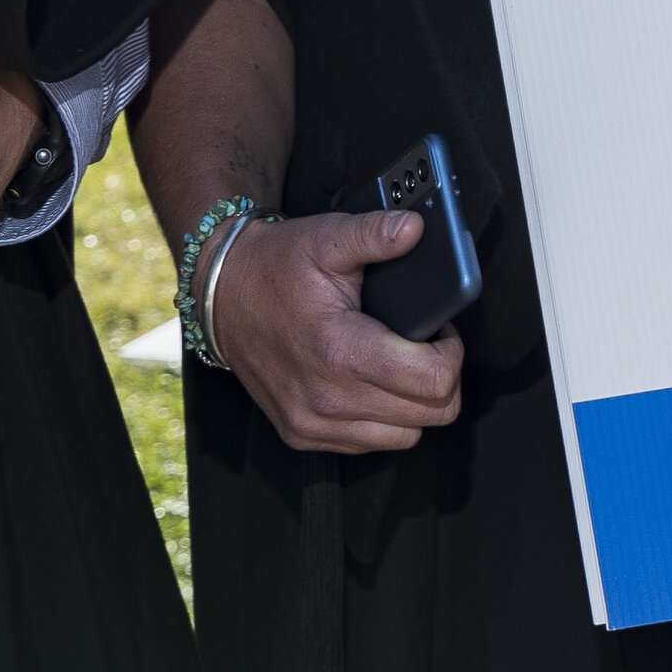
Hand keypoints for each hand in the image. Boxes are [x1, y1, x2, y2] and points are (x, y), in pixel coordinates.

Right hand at [209, 210, 465, 454]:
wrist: (221, 294)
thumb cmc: (276, 266)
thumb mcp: (326, 238)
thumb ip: (375, 234)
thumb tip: (415, 228)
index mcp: (339, 350)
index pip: (433, 382)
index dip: (451, 355)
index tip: (440, 333)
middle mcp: (326, 398)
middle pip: (430, 416)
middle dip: (439, 379)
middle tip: (423, 346)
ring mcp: (312, 423)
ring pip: (406, 437)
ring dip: (412, 405)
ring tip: (396, 364)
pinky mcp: (302, 435)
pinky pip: (370, 444)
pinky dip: (381, 419)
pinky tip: (368, 383)